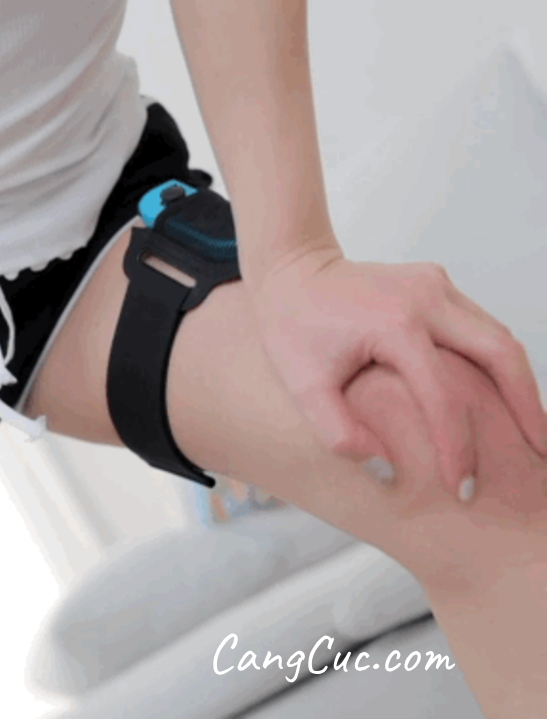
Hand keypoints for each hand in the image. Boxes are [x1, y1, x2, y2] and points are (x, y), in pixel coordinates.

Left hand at [247, 242, 546, 501]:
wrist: (291, 272)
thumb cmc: (292, 327)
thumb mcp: (302, 386)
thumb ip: (339, 431)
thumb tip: (385, 465)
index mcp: (393, 324)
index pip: (442, 394)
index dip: (457, 446)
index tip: (461, 485)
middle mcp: (426, 298)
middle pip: (501, 354)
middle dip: (527, 408)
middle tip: (539, 454)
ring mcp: (437, 286)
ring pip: (501, 338)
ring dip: (521, 386)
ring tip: (530, 434)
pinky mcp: (439, 285)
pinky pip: (483, 327)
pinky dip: (501, 365)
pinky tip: (503, 401)